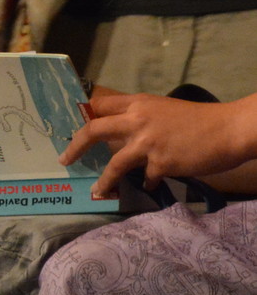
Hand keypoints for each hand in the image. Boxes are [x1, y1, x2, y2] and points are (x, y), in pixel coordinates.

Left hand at [63, 91, 256, 198]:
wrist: (228, 129)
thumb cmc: (200, 119)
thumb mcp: (165, 110)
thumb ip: (143, 118)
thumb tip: (125, 133)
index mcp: (138, 104)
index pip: (100, 105)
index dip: (85, 116)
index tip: (74, 127)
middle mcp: (137, 120)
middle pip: (93, 130)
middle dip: (75, 145)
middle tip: (65, 159)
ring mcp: (147, 143)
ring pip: (114, 163)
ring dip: (104, 180)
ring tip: (97, 191)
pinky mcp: (161, 162)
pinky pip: (145, 178)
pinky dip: (146, 183)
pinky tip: (150, 185)